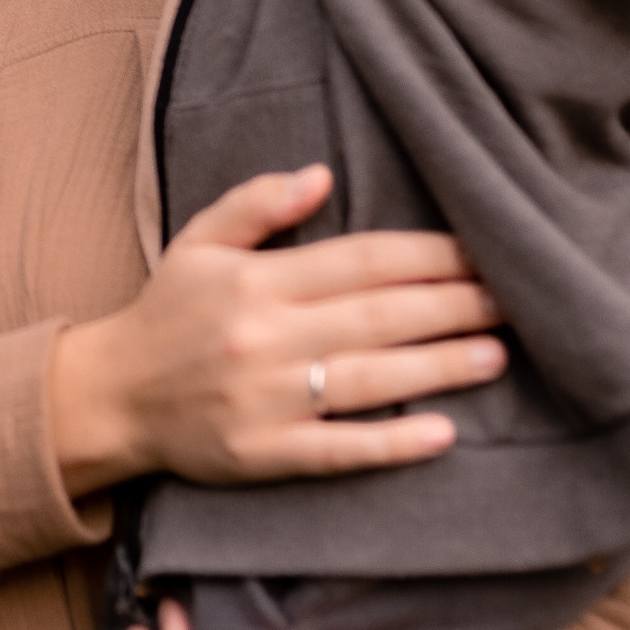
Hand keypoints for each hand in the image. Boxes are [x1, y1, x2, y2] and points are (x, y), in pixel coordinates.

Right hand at [51, 164, 507, 493]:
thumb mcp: (198, 242)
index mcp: (256, 281)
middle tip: (519, 300)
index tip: (485, 250)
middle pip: (380, 316)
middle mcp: (264, 337)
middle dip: (455, 306)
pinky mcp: (263, 454)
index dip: (431, 255)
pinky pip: (337, 450)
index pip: (362, 260)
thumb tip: (321, 175)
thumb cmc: (166, 313)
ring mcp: (265, 400)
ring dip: (439, 366)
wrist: (110, 396)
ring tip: (497, 354)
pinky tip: (442, 435)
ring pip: (370, 380)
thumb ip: (257, 204)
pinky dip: (391, 444)